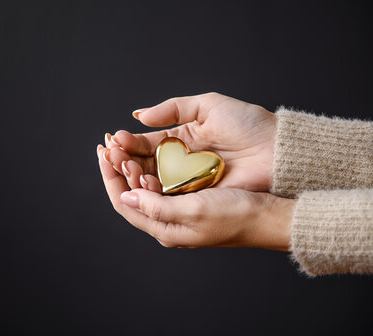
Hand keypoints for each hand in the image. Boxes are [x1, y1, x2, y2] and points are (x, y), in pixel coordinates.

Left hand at [98, 144, 293, 249]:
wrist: (269, 215)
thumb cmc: (236, 215)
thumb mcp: (194, 211)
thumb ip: (156, 206)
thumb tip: (127, 195)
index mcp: (164, 228)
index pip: (124, 202)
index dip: (110, 177)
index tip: (103, 153)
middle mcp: (167, 220)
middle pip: (130, 192)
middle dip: (118, 167)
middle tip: (109, 143)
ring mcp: (178, 209)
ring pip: (144, 185)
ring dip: (132, 163)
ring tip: (123, 144)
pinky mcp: (190, 197)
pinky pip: (161, 180)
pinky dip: (151, 164)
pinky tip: (148, 152)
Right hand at [103, 92, 275, 191]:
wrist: (278, 150)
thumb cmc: (248, 124)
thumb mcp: (208, 105)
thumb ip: (172, 109)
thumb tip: (138, 114)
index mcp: (181, 140)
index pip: (146, 144)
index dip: (128, 142)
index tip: (112, 140)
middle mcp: (180, 162)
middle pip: (144, 163)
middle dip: (125, 159)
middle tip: (111, 155)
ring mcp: (187, 181)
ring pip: (152, 181)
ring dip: (134, 174)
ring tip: (121, 166)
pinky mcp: (197, 197)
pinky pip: (169, 196)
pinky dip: (153, 190)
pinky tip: (140, 181)